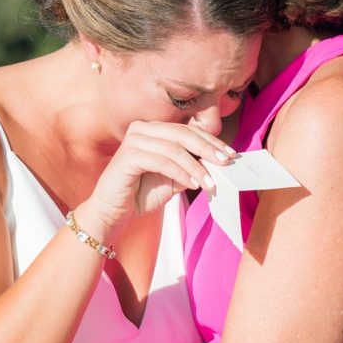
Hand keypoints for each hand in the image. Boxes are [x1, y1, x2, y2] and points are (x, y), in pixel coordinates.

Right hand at [83, 120, 235, 237]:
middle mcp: (141, 129)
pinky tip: (192, 184)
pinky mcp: (128, 155)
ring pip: (174, 148)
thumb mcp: (173, 179)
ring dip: (196, 166)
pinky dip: (180, 173)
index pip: (187, 130)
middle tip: (226, 163)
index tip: (230, 154)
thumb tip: (217, 162)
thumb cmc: (140, 194)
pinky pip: (162, 161)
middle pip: (183, 134)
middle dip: (208, 149)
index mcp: (152, 130)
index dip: (211, 141)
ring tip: (210, 183)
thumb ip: (191, 167)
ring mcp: (133, 140)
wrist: (112, 213)